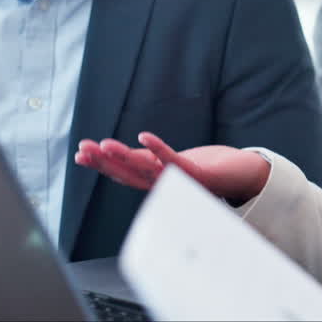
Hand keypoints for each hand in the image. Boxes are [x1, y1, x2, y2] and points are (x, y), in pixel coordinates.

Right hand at [73, 132, 270, 205]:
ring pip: (147, 170)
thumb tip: (117, 154)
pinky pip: (175, 162)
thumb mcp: (169, 162)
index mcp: (157, 181)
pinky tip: (143, 136)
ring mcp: (181, 182)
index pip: (123, 174)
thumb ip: (146, 160)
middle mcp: (166, 185)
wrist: (242, 176)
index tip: (79, 154)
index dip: (100, 165)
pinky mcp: (199, 175)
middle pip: (129, 174)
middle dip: (103, 163)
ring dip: (123, 158)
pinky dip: (158, 150)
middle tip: (81, 150)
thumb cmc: (206, 169)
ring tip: (103, 145)